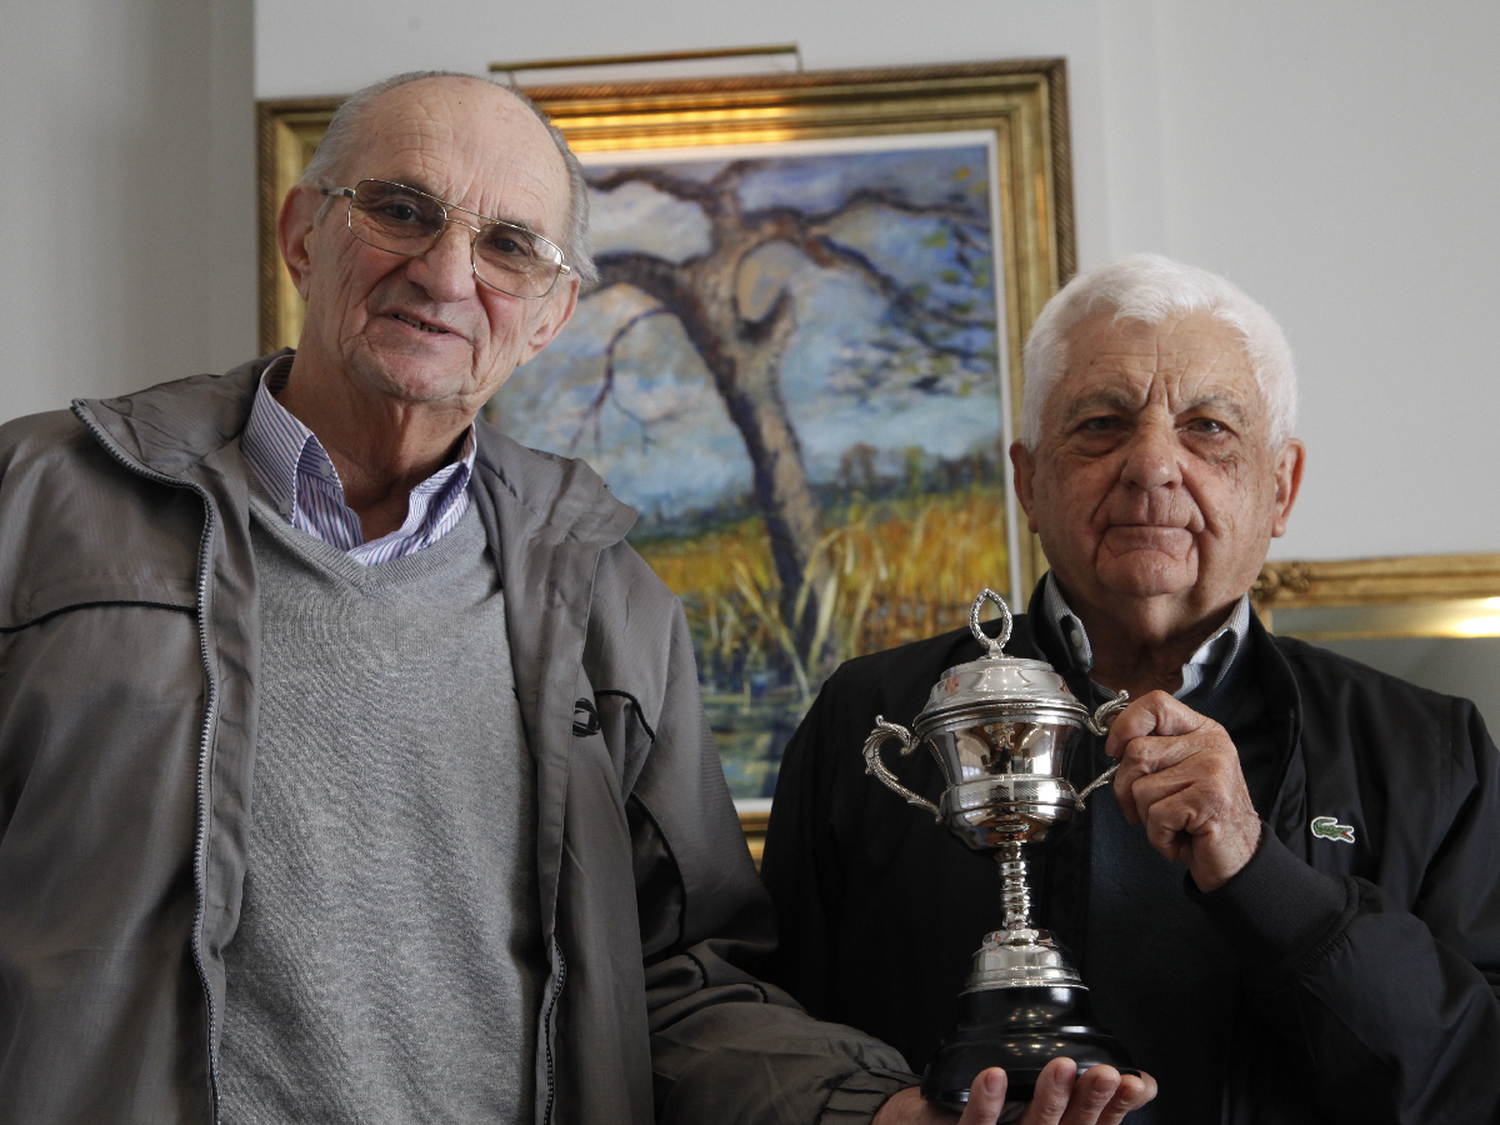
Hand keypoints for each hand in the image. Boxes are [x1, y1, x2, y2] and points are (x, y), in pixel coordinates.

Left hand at [872, 1059, 1156, 1123]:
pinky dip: (987, 1103)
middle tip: (1105, 1072)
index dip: (1118, 1106)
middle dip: (1090, 1101)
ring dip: (1049, 1097)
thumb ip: (1091, 1101)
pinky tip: (994, 1075)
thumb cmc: (997, 1119)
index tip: (1135, 1081)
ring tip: (1062, 1066)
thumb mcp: (1053, 1110)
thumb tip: (1143, 1083)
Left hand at [1105, 690, 1261, 890]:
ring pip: (1141, 788)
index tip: (1114, 750)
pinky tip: (1182, 837)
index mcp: (1202, 731)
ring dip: (1146, 817)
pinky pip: (1156, 815)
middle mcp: (1212, 744)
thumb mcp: (1176, 773)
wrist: (1237, 859)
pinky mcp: (1211, 799)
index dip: (1125, 724)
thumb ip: (1151, 750)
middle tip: (1150, 810)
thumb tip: (1112, 742)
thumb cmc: (1198, 817)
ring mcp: (1214, 770)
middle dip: (1127, 790)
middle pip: (1136, 752)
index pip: (1156, 703)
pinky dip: (1160, 837)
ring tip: (1175, 823)